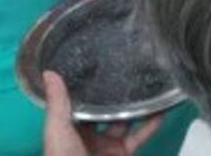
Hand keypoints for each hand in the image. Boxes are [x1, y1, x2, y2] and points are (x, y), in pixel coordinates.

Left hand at [43, 71, 161, 155]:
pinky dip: (151, 124)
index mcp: (69, 129)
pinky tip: (160, 109)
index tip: (99, 63)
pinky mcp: (123, 153)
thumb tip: (50, 72)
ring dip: (135, 106)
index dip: (88, 85)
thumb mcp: (57, 130)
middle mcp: (89, 135)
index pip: (79, 102)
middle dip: (114, 94)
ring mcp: (108, 145)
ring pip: (124, 121)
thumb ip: (57, 104)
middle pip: (103, 110)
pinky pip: (139, 136)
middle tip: (128, 68)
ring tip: (147, 83)